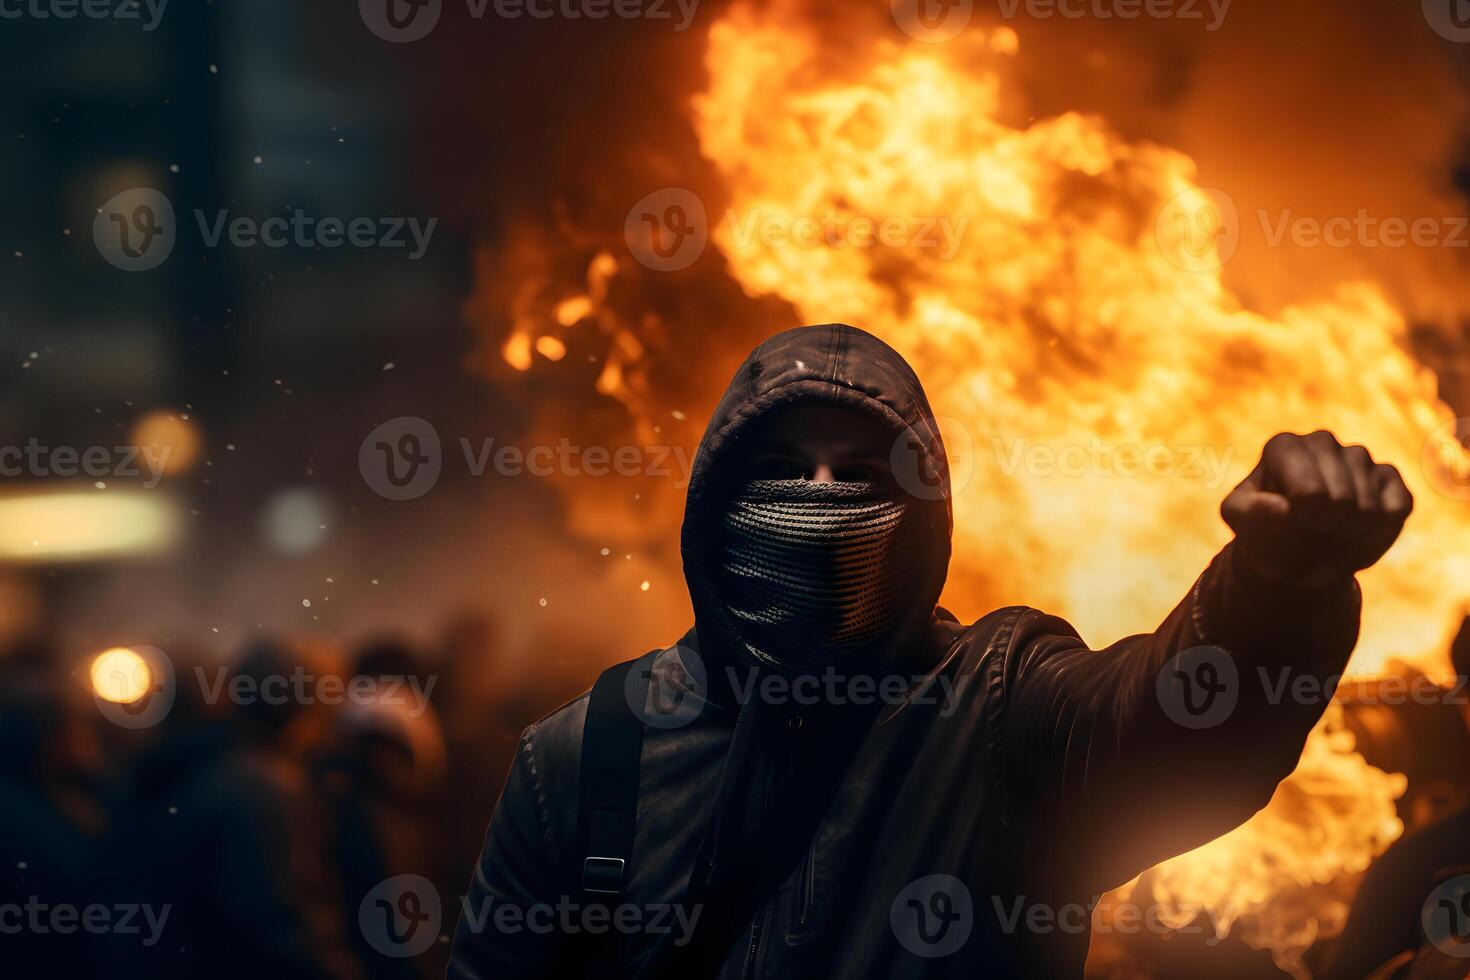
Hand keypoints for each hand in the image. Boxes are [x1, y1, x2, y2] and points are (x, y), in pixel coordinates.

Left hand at [1221, 431, 1412, 586]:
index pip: (1310, 491)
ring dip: (1347, 534)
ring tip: (1327, 532)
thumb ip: (1250, 512)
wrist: (1292, 549)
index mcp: (1284, 445)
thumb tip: (1285, 509)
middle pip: (1342, 500)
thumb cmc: (1264, 528)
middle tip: (1309, 530)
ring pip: (1369, 508)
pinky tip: (1354, 532)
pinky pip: (1396, 510)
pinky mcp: (1389, 477)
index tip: (1288, 521)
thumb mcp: (1240, 521)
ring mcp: (1359, 456)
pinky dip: (1375, 534)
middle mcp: (1323, 441)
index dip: (1301, 519)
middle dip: (1325, 528)